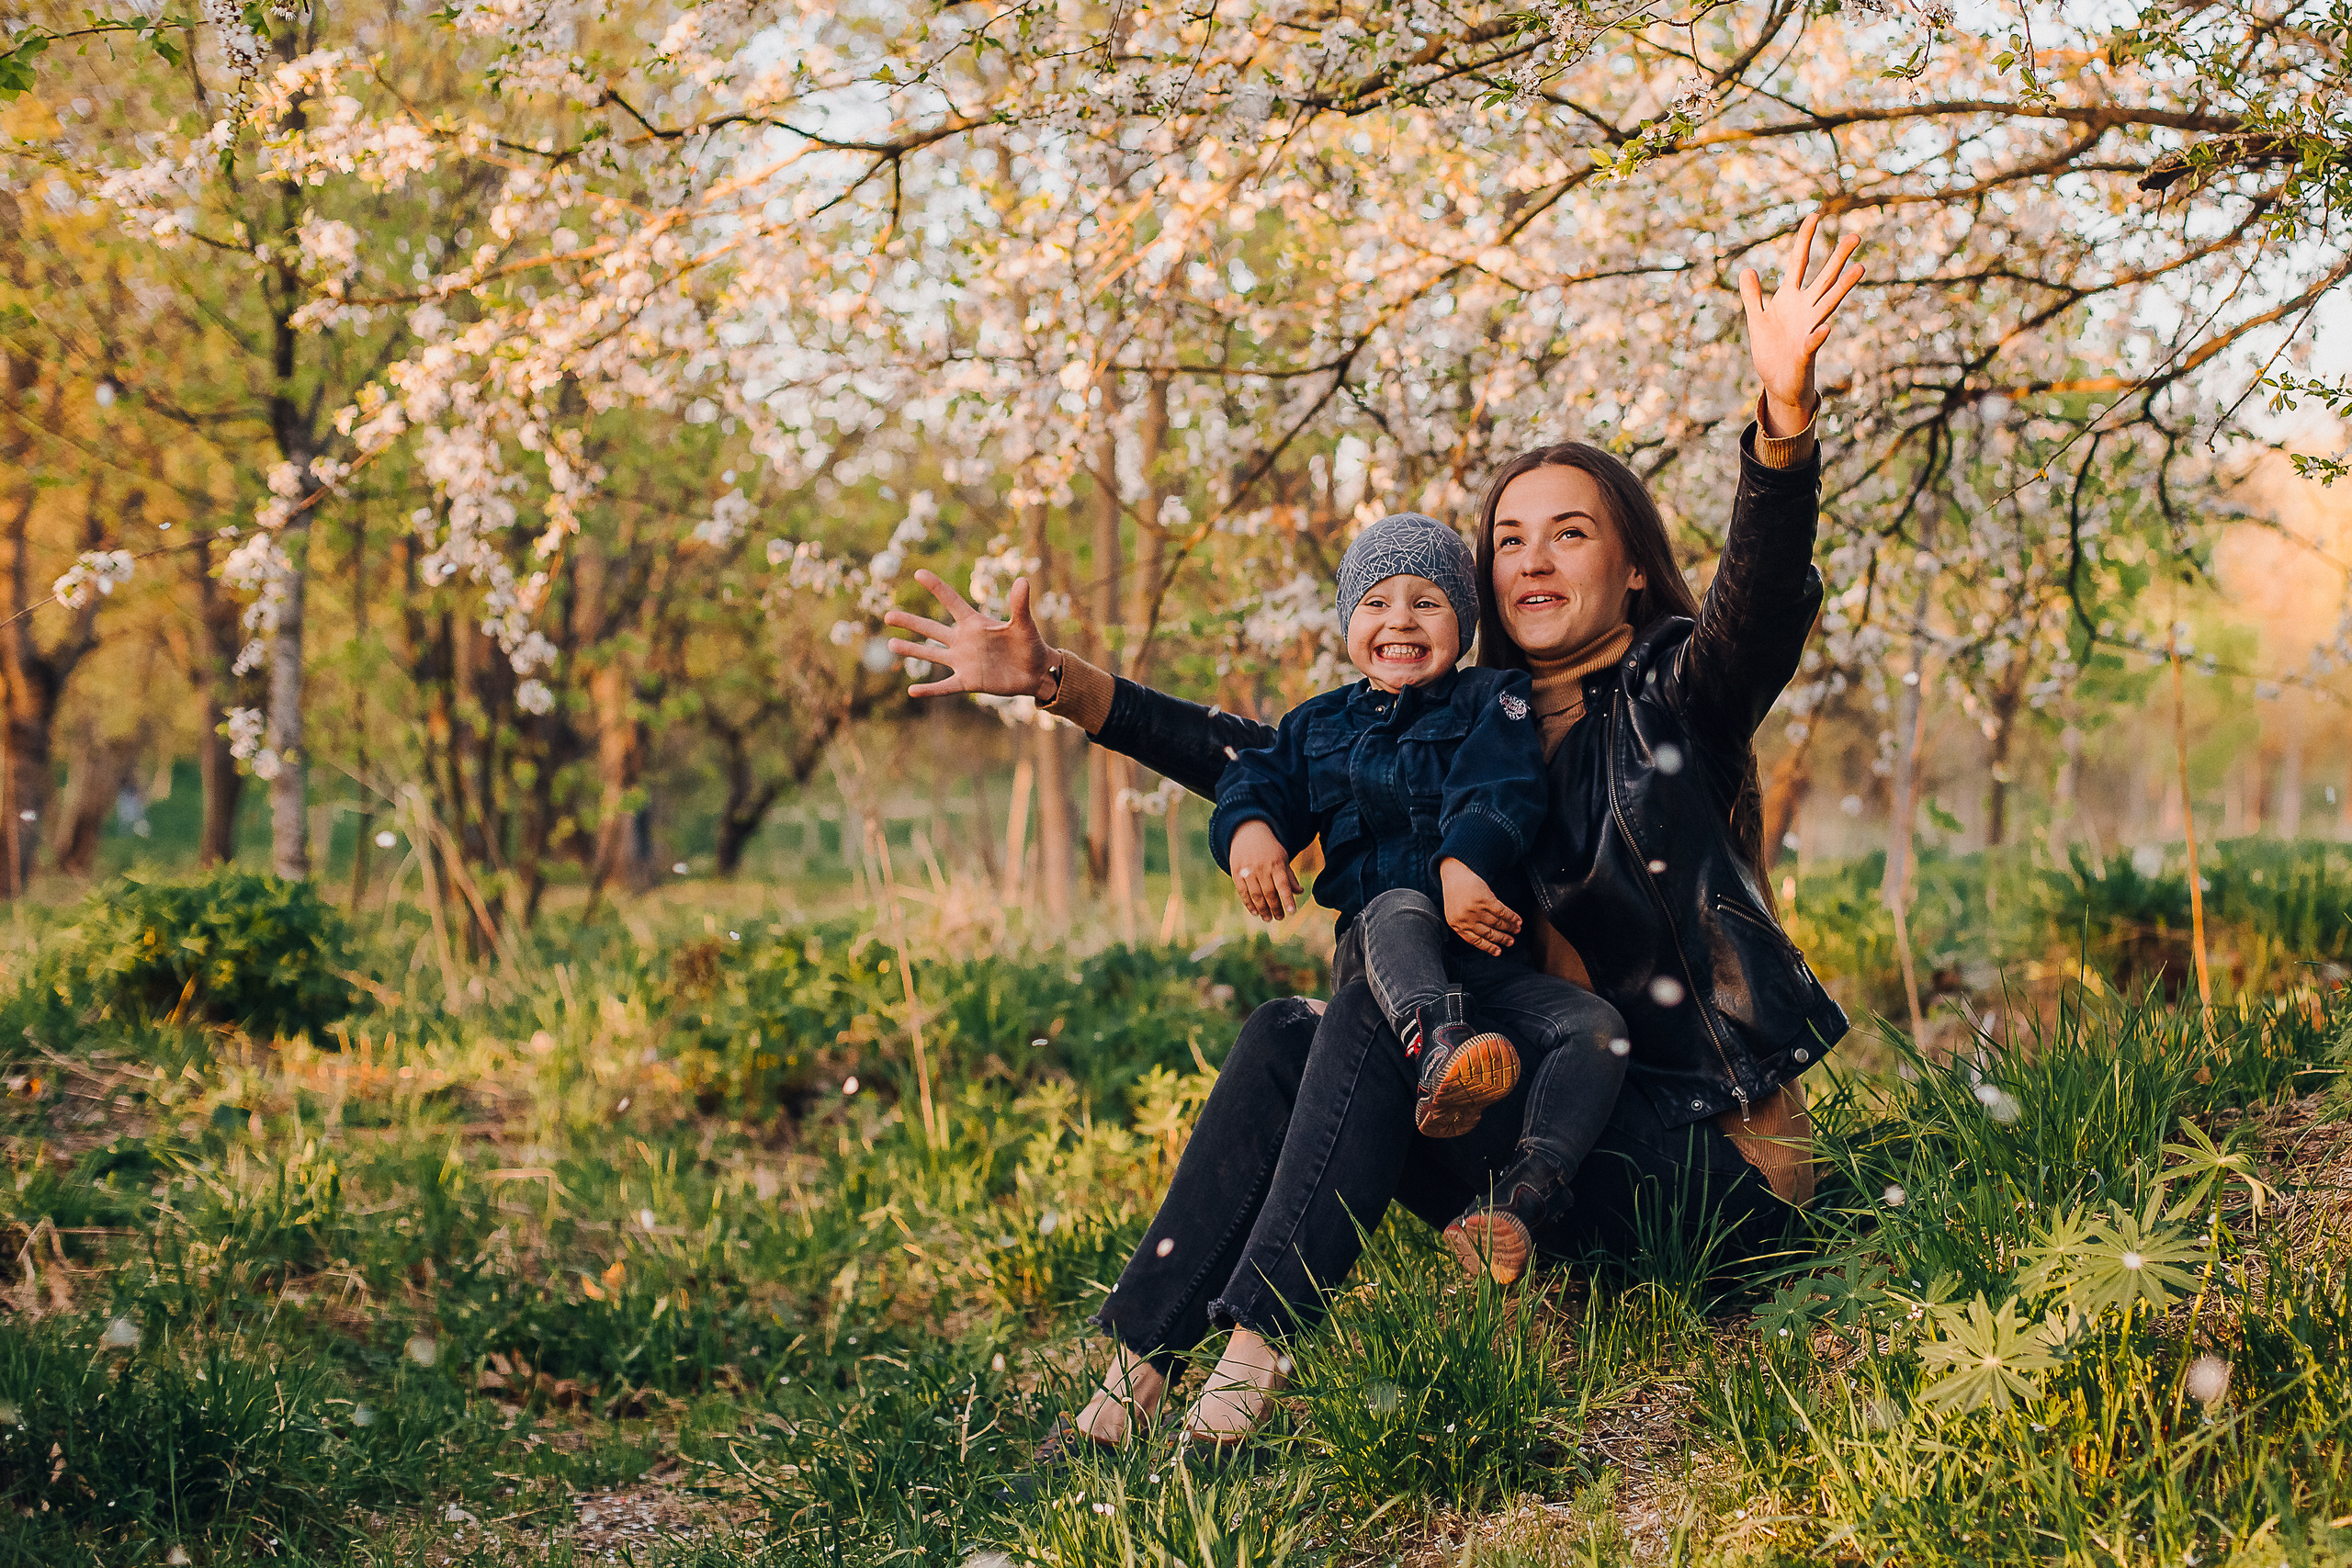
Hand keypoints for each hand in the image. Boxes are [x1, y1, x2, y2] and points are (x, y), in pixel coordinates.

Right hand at [882, 569, 1056, 699]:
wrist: (1036, 672)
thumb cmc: (1031, 644)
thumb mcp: (1024, 624)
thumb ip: (1019, 605)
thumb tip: (1023, 580)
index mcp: (974, 623)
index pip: (951, 601)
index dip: (936, 587)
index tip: (918, 573)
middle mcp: (964, 641)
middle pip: (931, 629)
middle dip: (910, 622)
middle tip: (888, 615)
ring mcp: (963, 661)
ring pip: (932, 655)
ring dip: (912, 650)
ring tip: (890, 645)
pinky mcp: (968, 681)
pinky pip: (945, 686)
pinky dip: (930, 690)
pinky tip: (911, 690)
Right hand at [1228, 820, 1299, 921]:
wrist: (1248, 833)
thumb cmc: (1269, 849)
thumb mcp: (1282, 858)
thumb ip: (1289, 876)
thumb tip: (1299, 892)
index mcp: (1276, 863)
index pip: (1283, 884)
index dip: (1287, 899)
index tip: (1292, 912)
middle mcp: (1262, 867)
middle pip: (1269, 893)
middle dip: (1275, 908)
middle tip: (1279, 918)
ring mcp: (1248, 871)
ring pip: (1256, 895)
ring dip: (1262, 909)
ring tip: (1268, 918)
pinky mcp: (1236, 873)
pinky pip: (1243, 892)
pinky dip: (1249, 904)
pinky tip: (1255, 912)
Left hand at [1441, 858, 1520, 956]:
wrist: (1454, 873)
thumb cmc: (1456, 894)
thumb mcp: (1456, 912)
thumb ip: (1468, 924)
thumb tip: (1490, 938)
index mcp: (1457, 925)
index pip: (1475, 940)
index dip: (1489, 947)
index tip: (1499, 952)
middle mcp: (1466, 919)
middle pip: (1488, 933)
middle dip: (1502, 938)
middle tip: (1511, 942)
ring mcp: (1475, 909)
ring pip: (1496, 923)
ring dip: (1509, 927)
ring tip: (1517, 929)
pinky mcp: (1484, 899)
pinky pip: (1501, 911)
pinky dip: (1511, 917)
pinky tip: (1518, 920)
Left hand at [1739, 212, 1864, 438]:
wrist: (1778, 384)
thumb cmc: (1772, 351)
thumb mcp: (1757, 319)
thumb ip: (1753, 296)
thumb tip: (1747, 269)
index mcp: (1790, 299)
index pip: (1799, 263)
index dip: (1805, 240)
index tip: (1815, 215)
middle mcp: (1805, 310)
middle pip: (1824, 279)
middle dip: (1838, 258)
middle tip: (1856, 235)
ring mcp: (1808, 330)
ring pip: (1827, 305)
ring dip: (1842, 289)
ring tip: (1859, 269)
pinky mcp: (1805, 353)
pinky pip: (1813, 342)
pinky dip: (1818, 336)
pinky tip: (1825, 327)